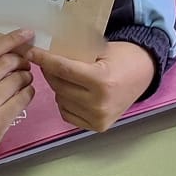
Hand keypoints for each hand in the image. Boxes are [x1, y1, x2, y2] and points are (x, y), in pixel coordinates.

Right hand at [0, 29, 36, 159]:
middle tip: (25, 62)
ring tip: (24, 79)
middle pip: (6, 63)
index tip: (27, 33)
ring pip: (18, 79)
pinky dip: (29, 91)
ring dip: (26, 76)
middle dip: (21, 59)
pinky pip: (24, 97)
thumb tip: (13, 46)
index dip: (10, 39)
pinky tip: (24, 93)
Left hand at [30, 40, 155, 132]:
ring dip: (58, 87)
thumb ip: (76, 52)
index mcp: (102, 81)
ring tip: (66, 77)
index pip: (63, 69)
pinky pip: (67, 113)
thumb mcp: (102, 49)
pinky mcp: (98, 126)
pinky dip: (65, 102)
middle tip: (48, 62)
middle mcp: (99, 103)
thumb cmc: (124, 57)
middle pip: (59, 86)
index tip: (30, 52)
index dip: (44, 59)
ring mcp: (98, 117)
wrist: (145, 74)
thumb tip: (46, 51)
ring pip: (60, 100)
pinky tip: (73, 92)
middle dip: (50, 72)